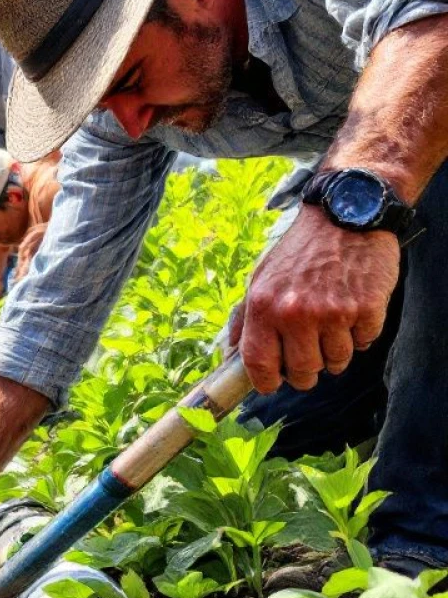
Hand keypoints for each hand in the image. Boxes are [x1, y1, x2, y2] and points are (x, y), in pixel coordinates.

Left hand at [235, 206, 399, 393]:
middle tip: (309, 362)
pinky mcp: (368, 307)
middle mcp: (297, 312)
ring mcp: (334, 311)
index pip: (259, 364)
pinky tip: (354, 316)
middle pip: (302, 371)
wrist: (346, 213)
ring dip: (335, 356)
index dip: (266, 382)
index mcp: (265, 307)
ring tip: (332, 334)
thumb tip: (230, 354)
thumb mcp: (260, 277)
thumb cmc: (300, 250)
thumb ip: (245, 317)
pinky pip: (365, 343)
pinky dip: (361, 336)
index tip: (274, 384)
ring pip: (336, 362)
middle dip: (305, 374)